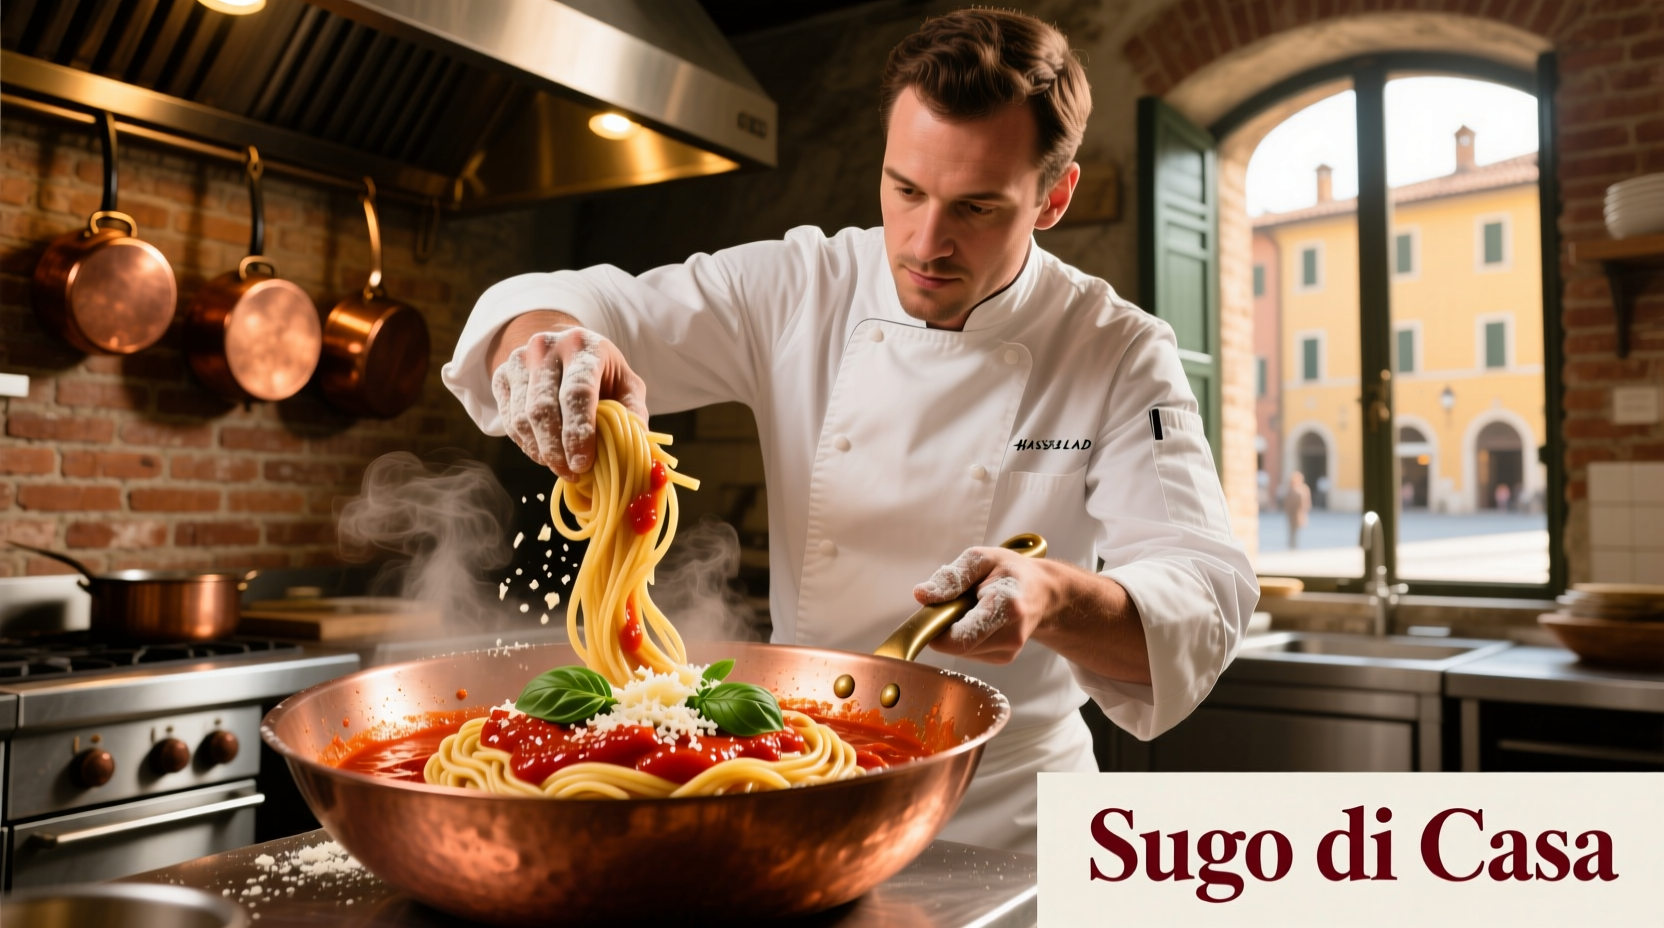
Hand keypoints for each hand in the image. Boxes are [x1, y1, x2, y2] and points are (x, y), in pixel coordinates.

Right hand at [491, 327, 646, 477]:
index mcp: (583, 347)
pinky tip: (543, 453)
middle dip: (556, 450)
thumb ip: (633, 412)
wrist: (562, 346)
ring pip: (522, 418)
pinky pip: (508, 420)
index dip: (578, 433)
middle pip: (544, 408)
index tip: (583, 464)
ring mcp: (518, 361)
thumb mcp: (626, 384)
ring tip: (559, 466)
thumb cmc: (600, 372)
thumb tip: (634, 447)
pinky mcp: (500, 375)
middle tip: (572, 473)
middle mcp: (546, 348)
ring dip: (540, 451)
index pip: (577, 392)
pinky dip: (525, 444)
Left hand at [913, 546, 1050, 663]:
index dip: (936, 630)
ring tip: (972, 609)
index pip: (960, 639)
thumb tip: (922, 595)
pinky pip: (969, 652)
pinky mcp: (1003, 658)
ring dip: (956, 631)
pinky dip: (966, 636)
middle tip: (956, 603)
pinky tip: (980, 620)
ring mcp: (1008, 651)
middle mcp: (1010, 635)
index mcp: (1006, 606)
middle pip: (957, 645)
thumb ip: (951, 577)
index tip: (932, 613)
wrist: (1044, 592)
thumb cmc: (1012, 572)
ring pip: (960, 651)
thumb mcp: (981, 559)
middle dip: (946, 626)